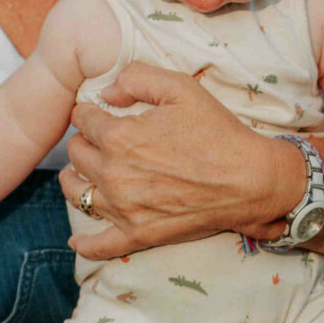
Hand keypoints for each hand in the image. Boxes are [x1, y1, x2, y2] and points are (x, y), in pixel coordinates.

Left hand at [61, 63, 300, 260]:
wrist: (249, 180)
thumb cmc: (217, 132)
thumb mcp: (180, 87)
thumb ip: (136, 77)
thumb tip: (107, 92)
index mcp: (119, 136)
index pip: (83, 120)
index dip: (88, 112)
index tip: (97, 112)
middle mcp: (114, 173)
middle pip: (76, 154)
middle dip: (83, 142)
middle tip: (98, 140)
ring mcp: (123, 208)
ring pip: (77, 194)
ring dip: (74, 180)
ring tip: (82, 174)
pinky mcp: (138, 234)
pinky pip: (99, 245)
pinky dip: (85, 244)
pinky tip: (77, 241)